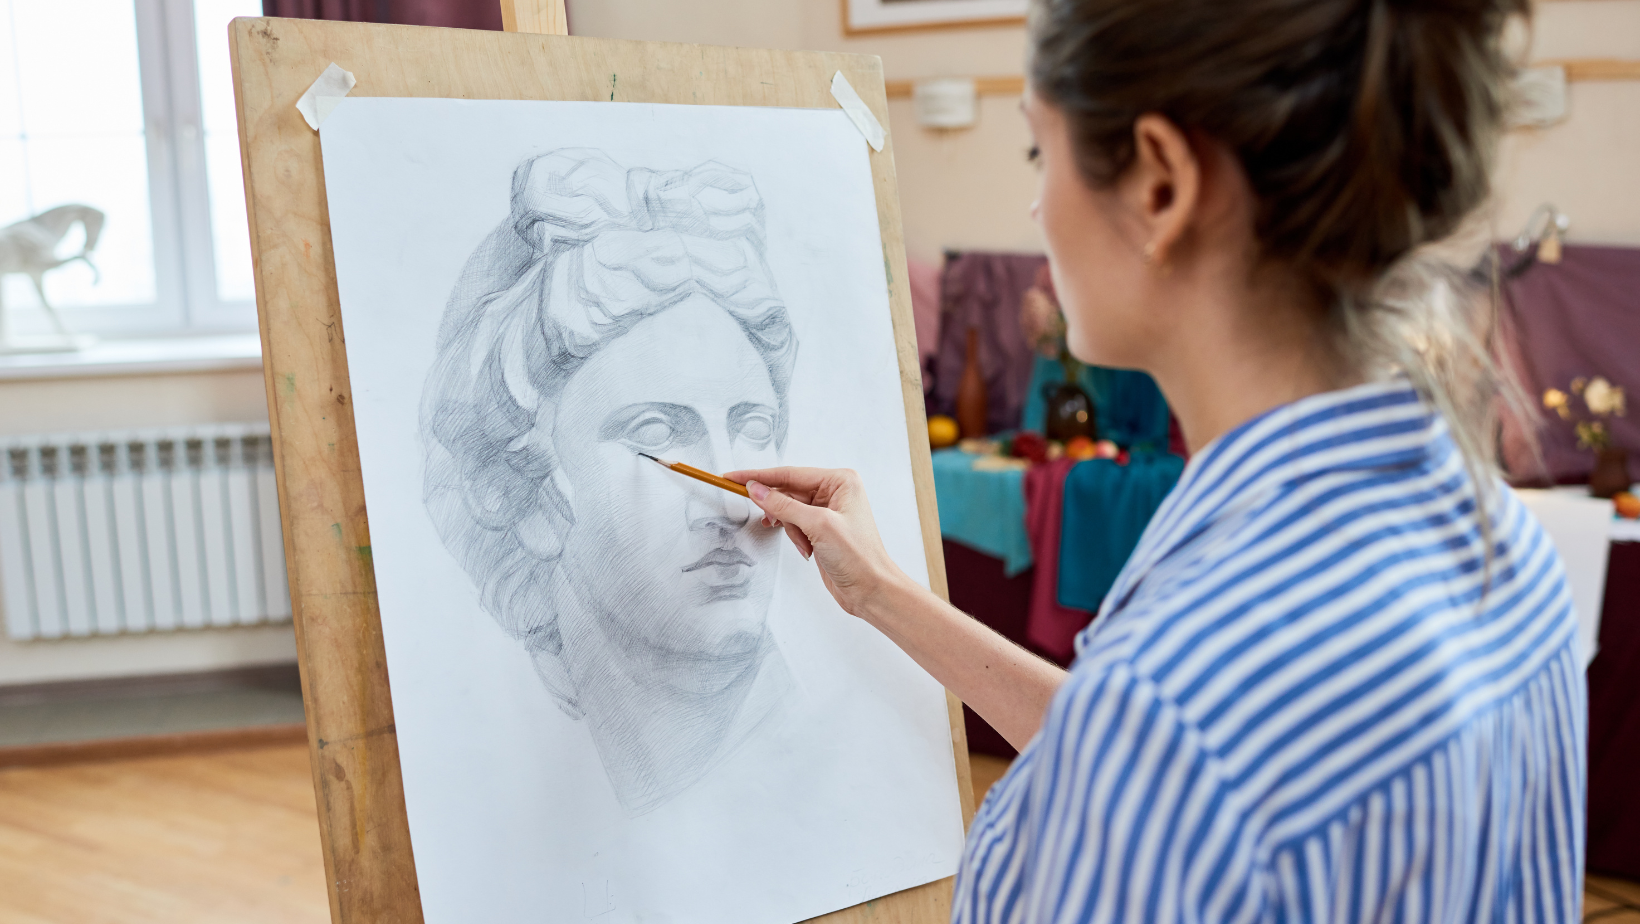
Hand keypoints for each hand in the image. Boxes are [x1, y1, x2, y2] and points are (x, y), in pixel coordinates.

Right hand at [723, 467, 905, 619]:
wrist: (870, 589)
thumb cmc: (858, 557)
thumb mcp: (818, 526)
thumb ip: (784, 506)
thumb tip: (756, 489)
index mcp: (840, 481)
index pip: (790, 473)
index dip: (759, 476)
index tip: (733, 477)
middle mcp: (835, 491)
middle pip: (788, 490)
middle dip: (777, 508)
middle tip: (760, 515)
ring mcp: (827, 510)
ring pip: (788, 509)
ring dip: (789, 527)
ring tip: (803, 543)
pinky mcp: (820, 528)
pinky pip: (794, 524)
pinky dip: (794, 536)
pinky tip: (805, 548)